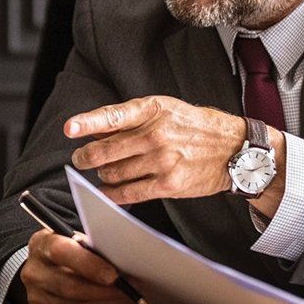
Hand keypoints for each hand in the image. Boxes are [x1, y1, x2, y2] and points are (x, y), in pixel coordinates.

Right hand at [17, 229, 135, 303]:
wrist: (46, 270)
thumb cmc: (69, 253)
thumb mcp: (77, 240)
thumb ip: (94, 249)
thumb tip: (125, 266)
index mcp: (41, 245)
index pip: (61, 253)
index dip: (89, 265)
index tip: (114, 275)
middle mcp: (35, 273)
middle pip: (71, 288)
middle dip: (107, 293)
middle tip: (132, 291)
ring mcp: (38, 300)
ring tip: (130, 301)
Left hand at [67, 96, 253, 205]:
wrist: (234, 149)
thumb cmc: (193, 126)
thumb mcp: (164, 109)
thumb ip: (130, 119)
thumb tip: (93, 130)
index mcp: (152, 110)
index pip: (113, 116)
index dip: (87, 123)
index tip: (69, 129)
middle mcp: (155, 135)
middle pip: (105, 151)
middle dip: (85, 157)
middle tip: (80, 159)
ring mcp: (162, 161)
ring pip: (113, 173)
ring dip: (102, 175)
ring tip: (104, 172)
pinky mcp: (168, 184)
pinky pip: (129, 193)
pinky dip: (112, 195)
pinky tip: (106, 192)